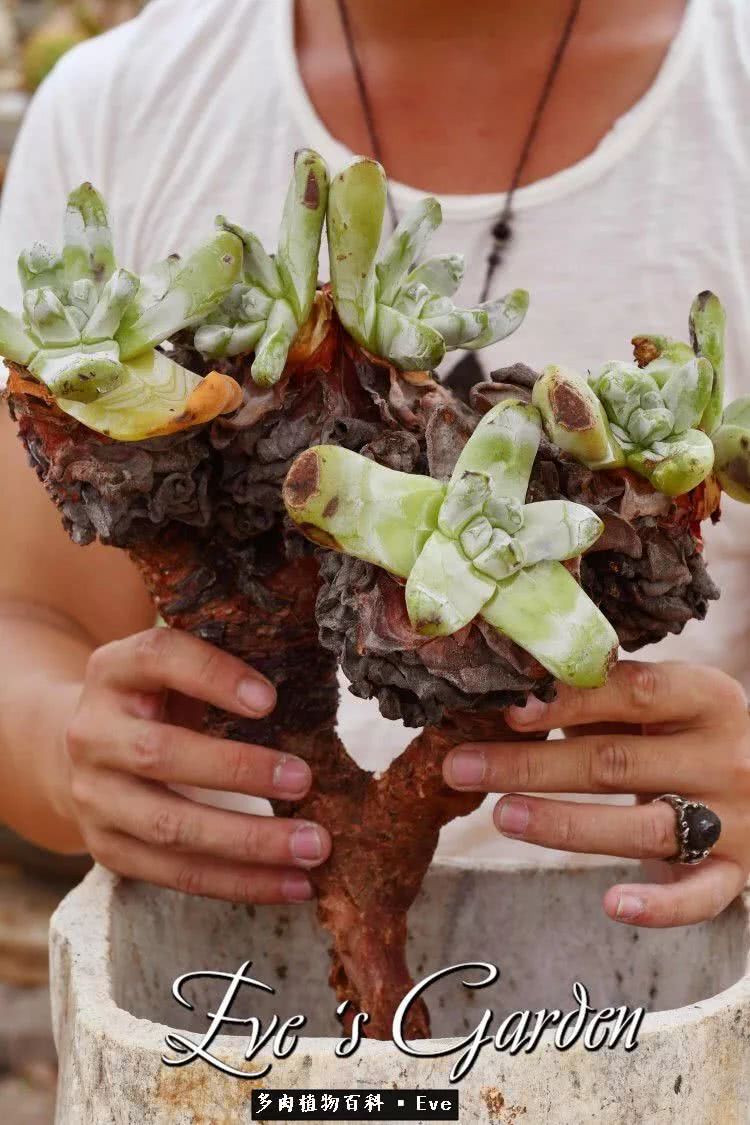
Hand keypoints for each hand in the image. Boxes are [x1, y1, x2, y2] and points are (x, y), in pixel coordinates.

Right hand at [64, 628, 330, 904]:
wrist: (91, 747)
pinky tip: (294, 883)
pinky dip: (241, 882)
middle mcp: (93, 733)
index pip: (158, 658)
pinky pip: (178, 875)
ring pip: (170, 826)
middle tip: (305, 780)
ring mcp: (94, 797)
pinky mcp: (109, 850)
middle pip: (159, 754)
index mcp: (114, 671)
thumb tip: (308, 689)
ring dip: (249, 842)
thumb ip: (221, 668)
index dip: (212, 675)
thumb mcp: (176, 669)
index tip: (270, 701)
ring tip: (313, 846)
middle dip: (238, 771)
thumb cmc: (159, 699)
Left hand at [443, 661, 749, 926]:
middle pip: (616, 762)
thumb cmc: (694, 731)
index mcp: (707, 697)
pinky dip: (659, 906)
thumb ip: (606, 696)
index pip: (633, 692)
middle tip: (460, 767)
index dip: (568, 700)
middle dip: (529, 765)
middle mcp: (724, 755)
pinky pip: (699, 896)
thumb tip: (515, 695)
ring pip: (640, 827)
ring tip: (500, 815)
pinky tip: (612, 904)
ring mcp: (734, 818)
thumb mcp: (668, 702)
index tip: (508, 710)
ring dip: (563, 824)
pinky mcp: (736, 872)